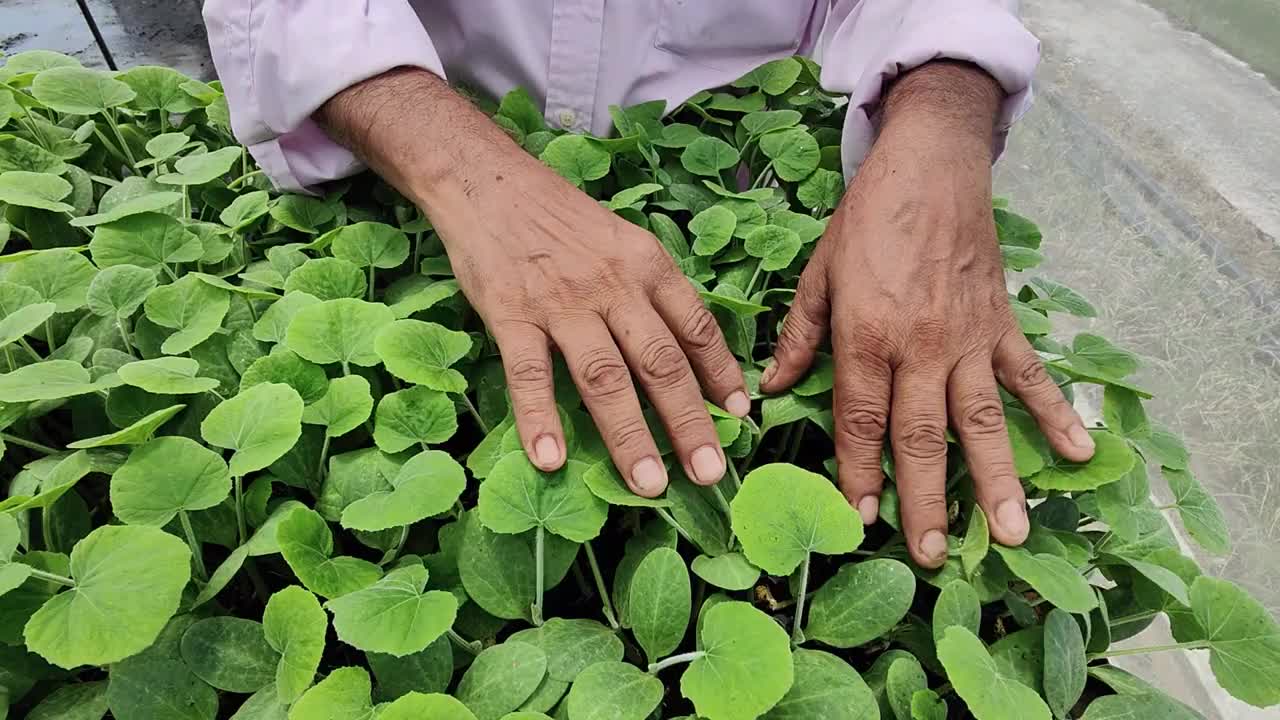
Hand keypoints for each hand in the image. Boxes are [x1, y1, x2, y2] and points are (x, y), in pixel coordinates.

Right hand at [439, 151, 750, 495]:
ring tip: (648, 484)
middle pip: (660, 363)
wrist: (487, 180)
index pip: (696, 326)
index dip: (721, 373)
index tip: (740, 415)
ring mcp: (561, 302)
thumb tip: (688, 351)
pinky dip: (540, 417)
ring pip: (604, 376)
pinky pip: (529, 372)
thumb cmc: (560, 217)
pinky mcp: (511, 312)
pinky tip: (550, 459)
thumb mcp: (622, 240)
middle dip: (689, 423)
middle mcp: (613, 285)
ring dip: (629, 435)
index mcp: (647, 264)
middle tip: (711, 473)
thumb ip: (651, 291)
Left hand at [761, 62, 1095, 567]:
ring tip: (1011, 533)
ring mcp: (969, 339)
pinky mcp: (1002, 324)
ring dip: (997, 479)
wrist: (932, 165)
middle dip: (925, 499)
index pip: (862, 420)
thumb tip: (771, 390)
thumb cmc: (867, 220)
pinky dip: (1056, 414)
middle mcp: (921, 346)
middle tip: (931, 555)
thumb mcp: (818, 274)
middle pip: (921, 435)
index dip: (859, 474)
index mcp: (867, 335)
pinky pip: (1030, 377)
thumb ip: (798, 337)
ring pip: (982, 421)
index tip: (859, 521)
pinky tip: (1080, 454)